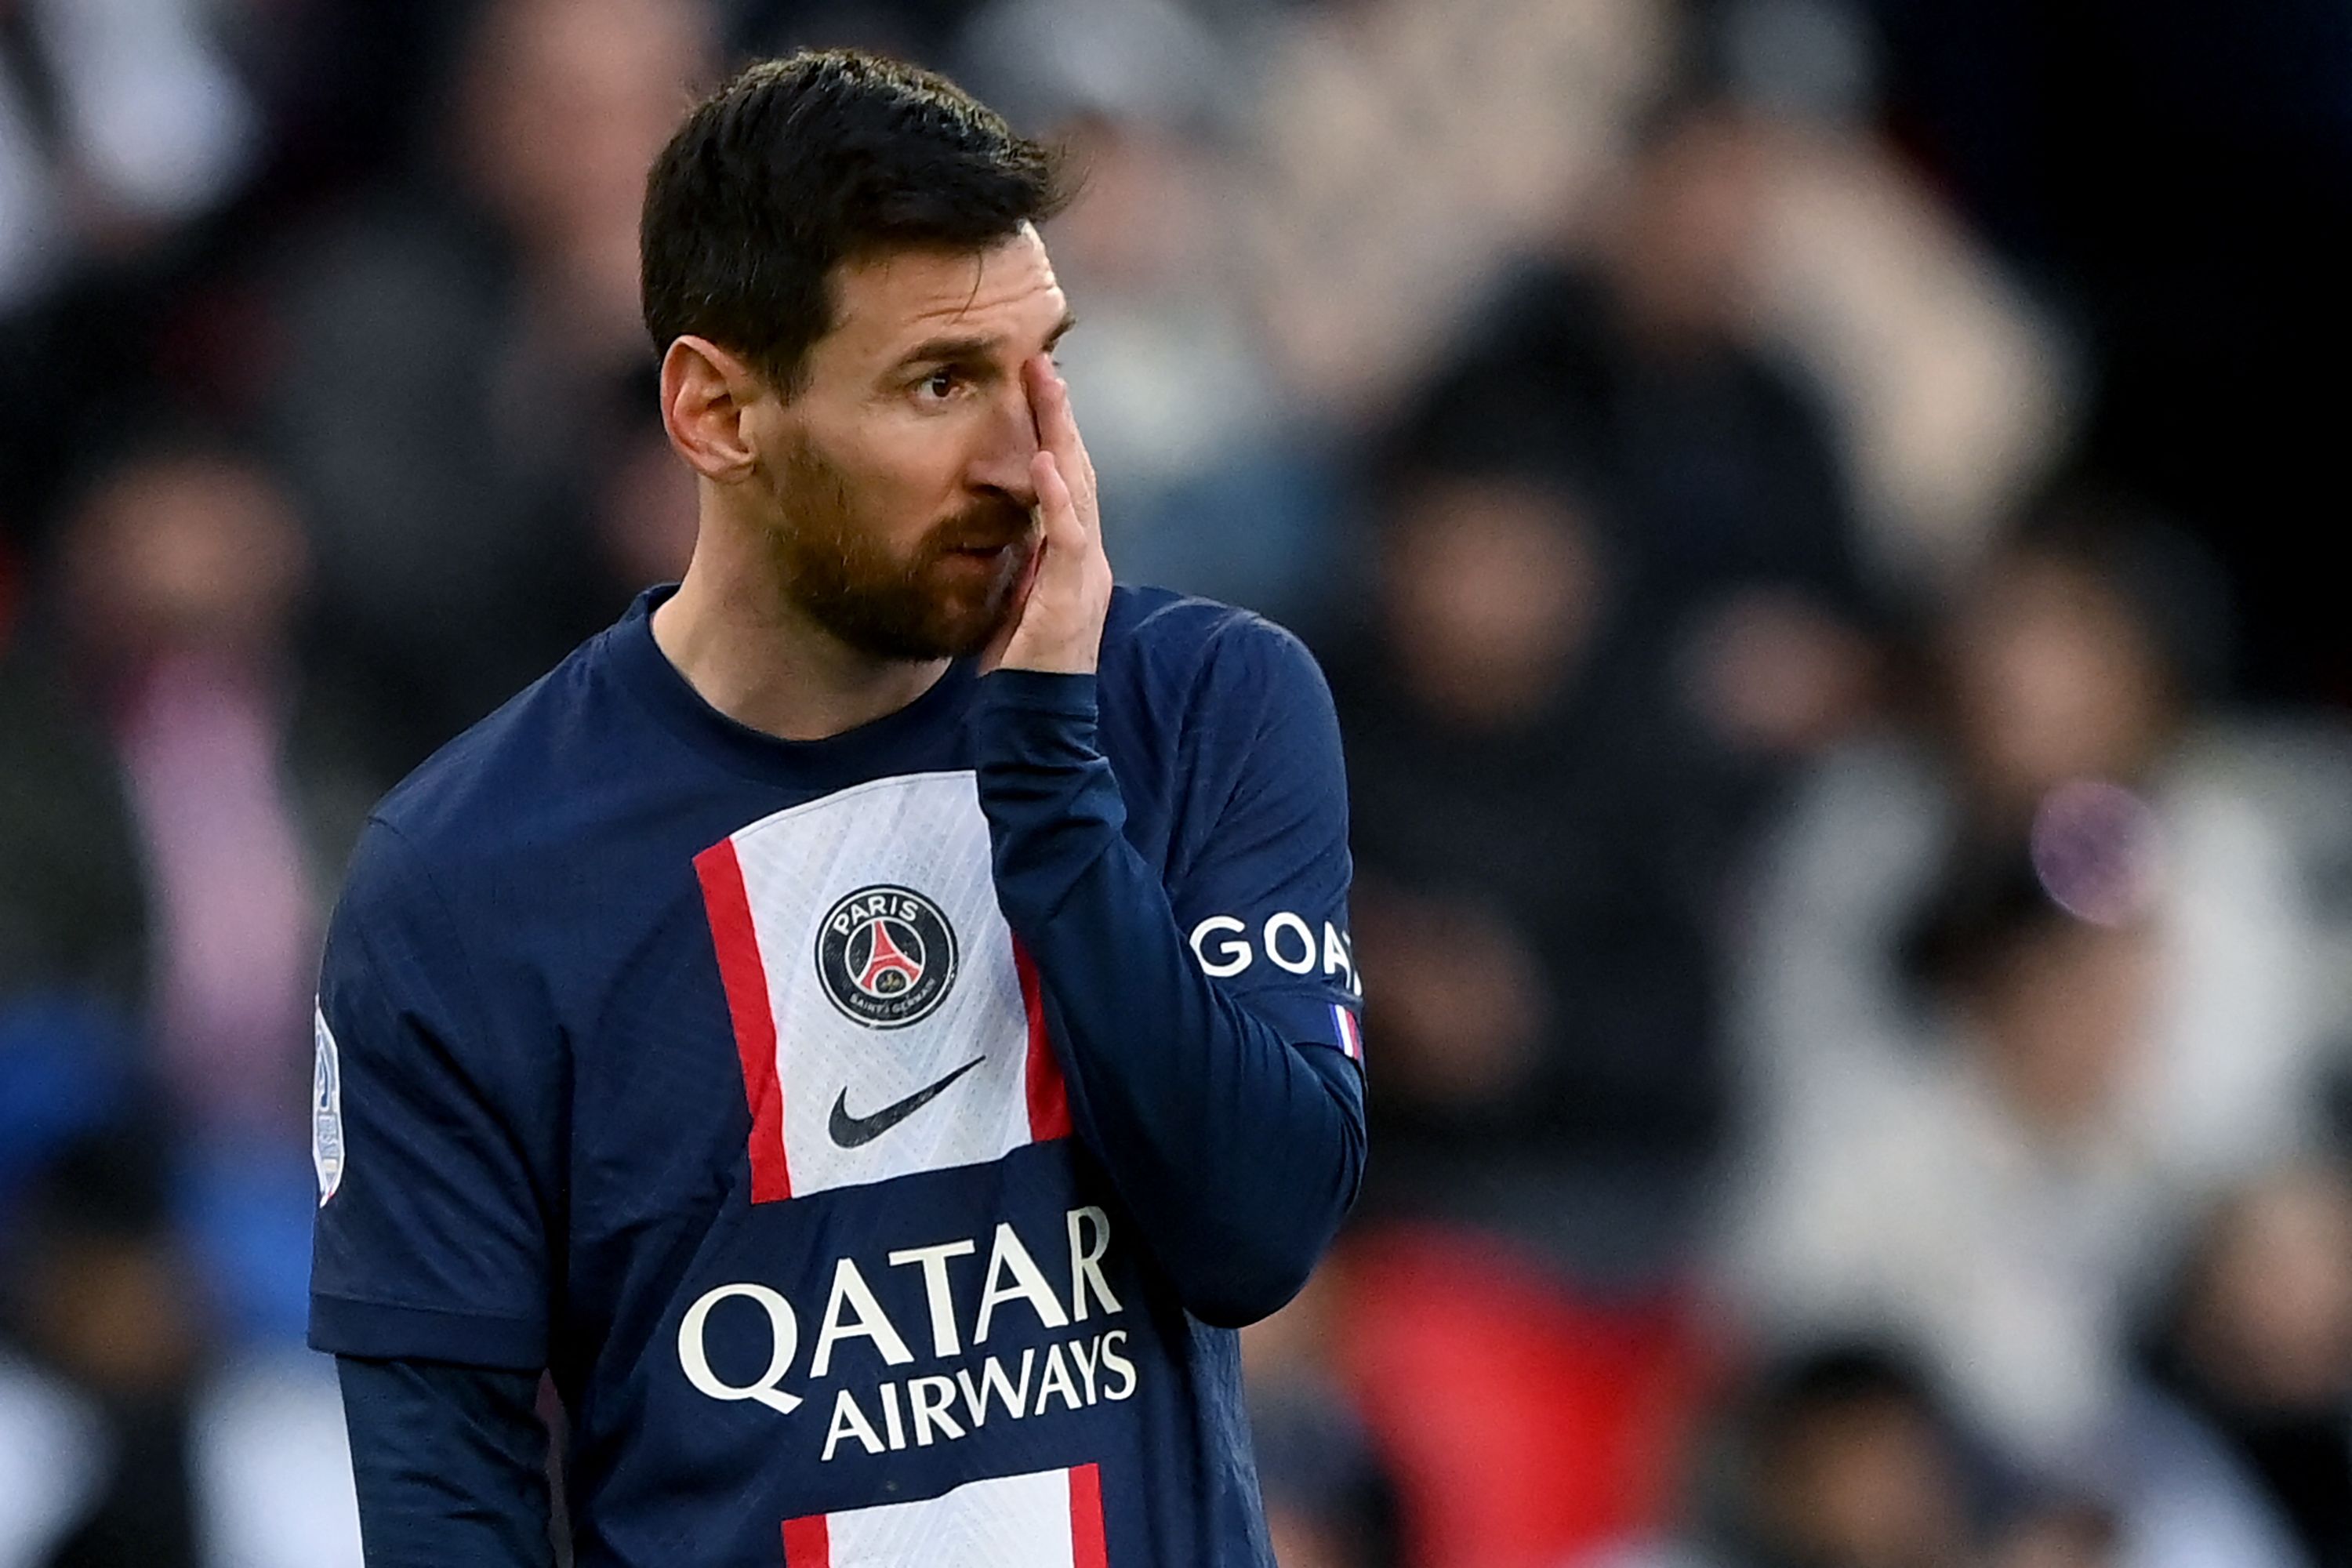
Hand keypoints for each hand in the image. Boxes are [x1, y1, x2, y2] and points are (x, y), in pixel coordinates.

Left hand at [983, 356, 1110, 674]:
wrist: (1039, 720)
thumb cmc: (1021, 666)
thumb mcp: (1016, 598)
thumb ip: (1017, 559)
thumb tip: (1001, 522)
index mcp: (1074, 555)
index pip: (1069, 480)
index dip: (1055, 430)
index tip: (1036, 385)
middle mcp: (1087, 557)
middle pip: (1080, 470)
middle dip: (1061, 415)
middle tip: (1042, 361)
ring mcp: (1084, 575)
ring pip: (1080, 491)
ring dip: (1062, 437)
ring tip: (1047, 388)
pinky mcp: (1071, 598)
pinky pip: (1068, 539)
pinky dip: (1059, 499)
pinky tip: (1044, 463)